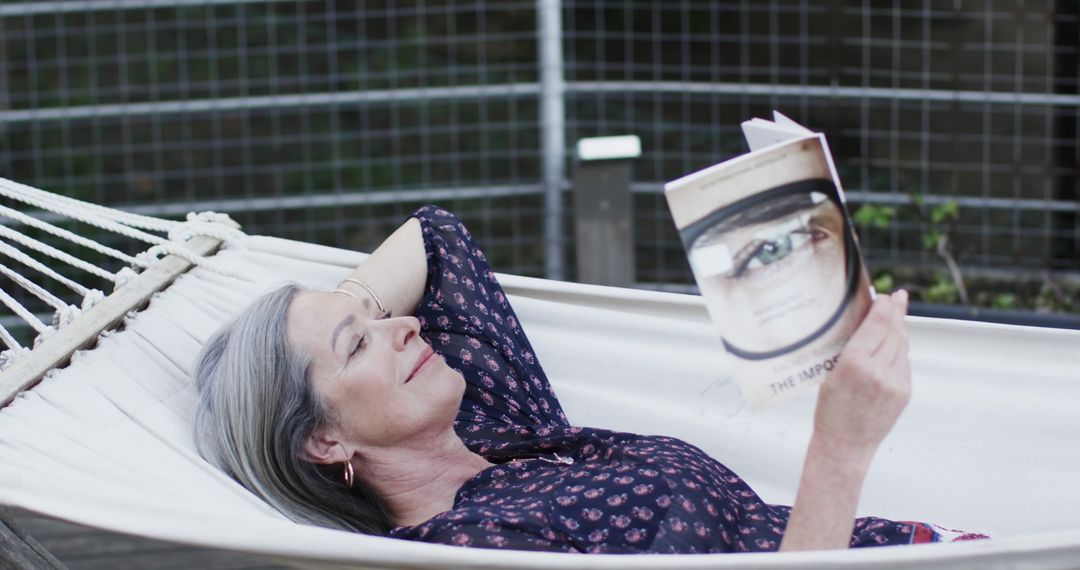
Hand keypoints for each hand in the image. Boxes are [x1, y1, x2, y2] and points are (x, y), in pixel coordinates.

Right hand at [812, 289, 910, 460]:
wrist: (844, 444)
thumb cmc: (830, 410)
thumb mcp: (830, 373)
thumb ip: (851, 347)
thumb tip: (867, 322)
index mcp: (854, 363)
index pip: (877, 323)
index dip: (885, 305)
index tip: (887, 295)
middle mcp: (878, 370)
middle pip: (894, 330)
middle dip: (896, 312)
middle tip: (898, 297)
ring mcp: (895, 382)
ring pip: (902, 345)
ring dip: (899, 329)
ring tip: (896, 316)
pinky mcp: (904, 391)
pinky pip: (904, 362)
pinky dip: (899, 350)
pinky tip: (893, 345)